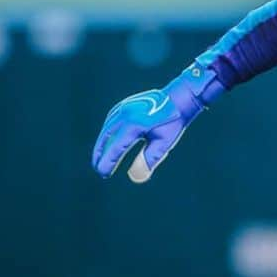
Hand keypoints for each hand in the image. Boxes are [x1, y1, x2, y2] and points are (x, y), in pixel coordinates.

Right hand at [91, 63, 224, 183]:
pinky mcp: (124, 105)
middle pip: (106, 138)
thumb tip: (134, 177)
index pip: (116, 148)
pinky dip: (107, 134)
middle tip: (98, 169)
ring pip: (106, 129)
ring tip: (99, 158)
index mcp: (134, 124)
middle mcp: (125, 115)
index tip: (103, 173)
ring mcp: (123, 108)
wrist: (178, 99)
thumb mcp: (163, 143)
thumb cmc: (172, 123)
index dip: (108, 162)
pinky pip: (110, 121)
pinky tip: (106, 142)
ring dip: (101, 144)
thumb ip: (148, 159)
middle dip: (100, 154)